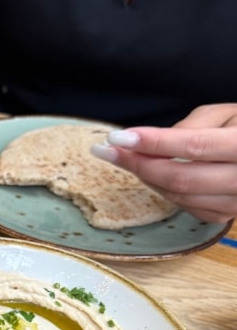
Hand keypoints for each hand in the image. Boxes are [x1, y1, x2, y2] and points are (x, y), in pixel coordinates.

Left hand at [90, 103, 236, 222]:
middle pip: (181, 178)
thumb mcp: (228, 113)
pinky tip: (154, 174)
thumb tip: (155, 143)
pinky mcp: (228, 216)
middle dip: (138, 164)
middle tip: (105, 149)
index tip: (118, 137)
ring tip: (125, 157)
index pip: (194, 146)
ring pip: (180, 196)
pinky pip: (186, 208)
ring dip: (146, 178)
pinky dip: (165, 191)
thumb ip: (193, 126)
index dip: (154, 143)